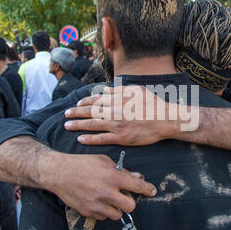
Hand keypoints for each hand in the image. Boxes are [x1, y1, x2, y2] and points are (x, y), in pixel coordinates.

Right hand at [47, 153, 156, 220]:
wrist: (59, 173)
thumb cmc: (82, 163)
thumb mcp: (104, 161)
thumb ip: (121, 170)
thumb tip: (136, 177)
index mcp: (112, 177)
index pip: (137, 186)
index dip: (148, 189)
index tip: (152, 191)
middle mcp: (106, 193)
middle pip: (130, 207)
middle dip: (130, 202)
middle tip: (124, 196)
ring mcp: (97, 204)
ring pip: (117, 215)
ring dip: (116, 208)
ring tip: (109, 198)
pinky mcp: (88, 212)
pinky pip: (103, 217)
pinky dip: (103, 211)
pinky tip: (97, 200)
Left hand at [64, 86, 178, 145]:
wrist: (164, 119)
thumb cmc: (153, 104)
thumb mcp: (136, 91)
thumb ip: (119, 90)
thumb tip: (106, 90)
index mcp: (117, 99)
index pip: (95, 100)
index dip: (84, 103)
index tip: (76, 105)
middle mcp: (114, 110)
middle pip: (89, 112)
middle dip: (75, 113)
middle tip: (65, 115)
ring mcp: (116, 125)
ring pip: (92, 125)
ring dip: (77, 126)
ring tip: (67, 126)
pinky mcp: (121, 137)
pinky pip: (101, 139)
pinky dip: (89, 139)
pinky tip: (80, 139)